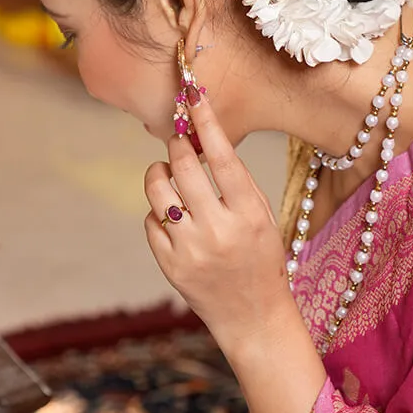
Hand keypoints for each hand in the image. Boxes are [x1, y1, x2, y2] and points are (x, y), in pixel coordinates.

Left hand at [144, 93, 292, 355]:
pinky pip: (150, 222)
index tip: (192, 96)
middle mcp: (219, 230)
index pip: (222, 156)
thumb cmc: (261, 259)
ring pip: (157, 193)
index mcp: (249, 214)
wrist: (254, 316)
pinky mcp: (170, 266)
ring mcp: (191, 250)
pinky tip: (173, 218)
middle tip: (178, 144)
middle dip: (176, 148)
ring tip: (166, 175)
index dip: (205, 121)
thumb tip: (199, 140)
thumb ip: (234, 183)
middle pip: (182, 168)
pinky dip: (158, 214)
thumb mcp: (261, 218)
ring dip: (158, 174)